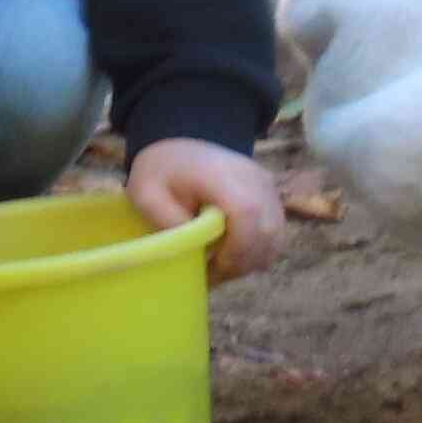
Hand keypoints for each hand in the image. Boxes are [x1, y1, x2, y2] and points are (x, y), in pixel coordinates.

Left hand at [126, 138, 284, 281]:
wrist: (179, 148)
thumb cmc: (159, 173)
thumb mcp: (145, 194)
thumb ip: (166, 219)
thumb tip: (194, 246)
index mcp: (222, 176)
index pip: (248, 213)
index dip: (237, 247)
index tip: (214, 266)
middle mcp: (255, 179)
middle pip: (268, 230)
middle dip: (242, 261)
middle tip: (211, 274)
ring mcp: (268, 186)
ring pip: (276, 236)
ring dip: (251, 259)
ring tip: (219, 266)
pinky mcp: (272, 195)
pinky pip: (275, 232)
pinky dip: (257, 250)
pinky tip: (231, 254)